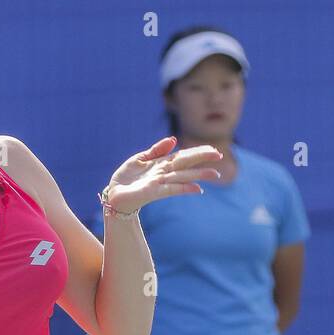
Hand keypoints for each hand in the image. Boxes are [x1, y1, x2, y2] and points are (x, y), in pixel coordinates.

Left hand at [103, 137, 223, 215]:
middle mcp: (164, 173)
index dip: (197, 152)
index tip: (213, 150)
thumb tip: (174, 140)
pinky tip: (197, 189)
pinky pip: (171, 189)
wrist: (114, 194)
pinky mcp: (153, 192)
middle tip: (219, 156)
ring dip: (199, 175)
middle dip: (202, 159)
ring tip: (215, 174)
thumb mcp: (140, 159)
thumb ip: (156, 150)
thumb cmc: (126, 178)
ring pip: (183, 176)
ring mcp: (160, 183)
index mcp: (161, 163)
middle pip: (186, 164)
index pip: (183, 156)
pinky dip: (184, 188)